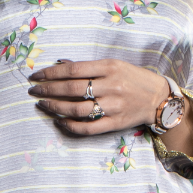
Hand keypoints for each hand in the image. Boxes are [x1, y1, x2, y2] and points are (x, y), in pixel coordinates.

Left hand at [28, 57, 165, 136]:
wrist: (158, 98)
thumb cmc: (133, 78)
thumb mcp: (114, 65)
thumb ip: (88, 66)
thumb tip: (59, 65)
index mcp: (109, 67)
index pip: (73, 69)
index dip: (51, 73)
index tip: (36, 76)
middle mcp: (111, 86)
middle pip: (72, 89)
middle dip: (48, 89)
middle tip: (33, 91)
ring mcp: (113, 106)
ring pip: (77, 109)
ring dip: (55, 107)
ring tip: (43, 104)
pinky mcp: (115, 123)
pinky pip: (87, 128)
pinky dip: (70, 126)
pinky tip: (59, 121)